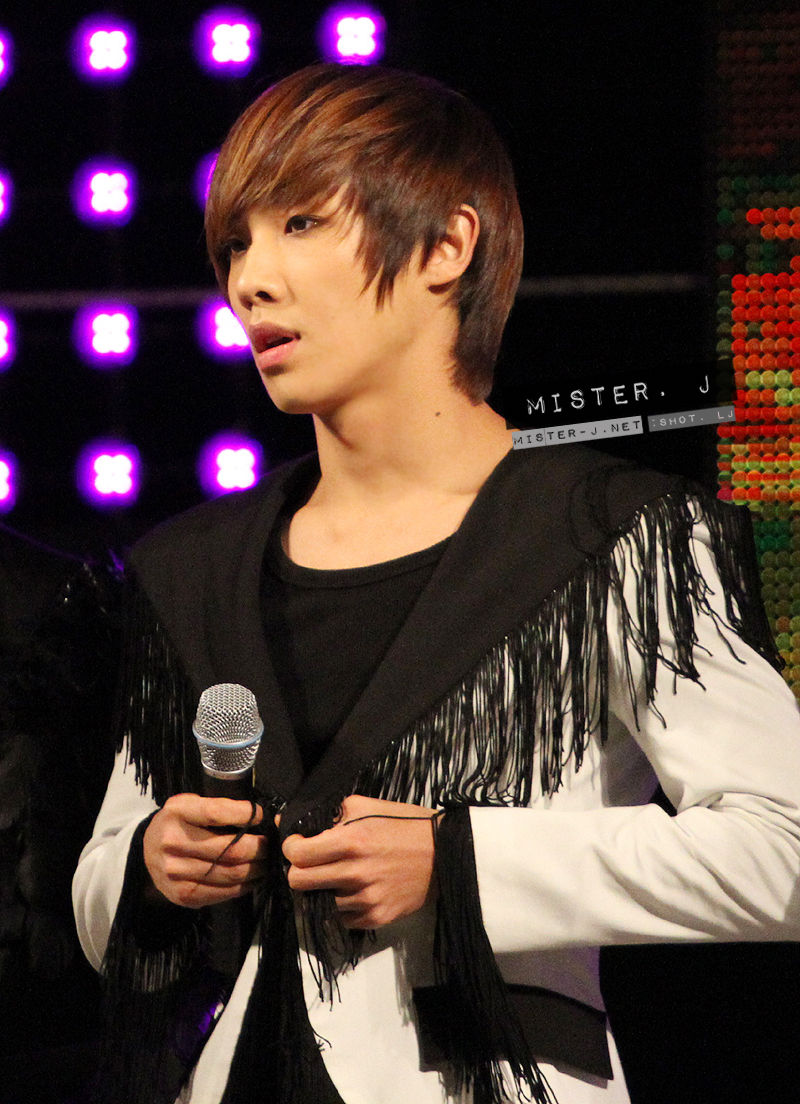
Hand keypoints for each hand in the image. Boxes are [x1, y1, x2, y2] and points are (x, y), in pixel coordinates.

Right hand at [143, 793, 266, 908]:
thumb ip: (218, 806)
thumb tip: (257, 815)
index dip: (245, 815)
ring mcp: (176, 872)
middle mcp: (173, 842)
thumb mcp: (190, 803)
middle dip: (260, 848)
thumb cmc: (178, 823)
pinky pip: (223, 893)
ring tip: (267, 862)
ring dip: (257, 869)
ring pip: (231, 873)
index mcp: (177, 812)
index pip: (217, 813)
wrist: (148, 851)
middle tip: (272, 845)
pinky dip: (244, 886)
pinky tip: (253, 878)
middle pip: (230, 850)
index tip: (261, 816)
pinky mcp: (182, 894)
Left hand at [281, 794, 437, 929]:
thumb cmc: (404, 824)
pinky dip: (340, 905)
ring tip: (335, 875)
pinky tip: (353, 890)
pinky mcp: (376, 918)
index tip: (297, 843)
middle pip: (298, 883)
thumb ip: (330, 813)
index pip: (297, 855)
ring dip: (321, 889)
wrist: (445, 854)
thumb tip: (294, 821)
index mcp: (351, 842)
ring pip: (317, 902)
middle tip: (309, 862)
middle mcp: (355, 874)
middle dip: (297, 870)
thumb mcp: (367, 806)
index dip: (291, 847)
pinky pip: (341, 918)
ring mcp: (366, 901)